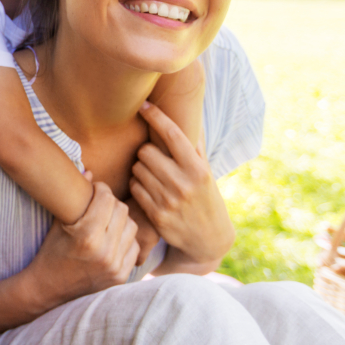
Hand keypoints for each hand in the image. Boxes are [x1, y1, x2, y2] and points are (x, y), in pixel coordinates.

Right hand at [20, 179, 139, 309]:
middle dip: (112, 202)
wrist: (48, 289)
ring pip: (132, 227)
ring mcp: (115, 265)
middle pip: (122, 210)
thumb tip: (90, 171)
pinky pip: (134, 247)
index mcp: (87, 236)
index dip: (102, 189)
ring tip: (107, 220)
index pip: (107, 199)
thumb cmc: (50, 252)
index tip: (96, 189)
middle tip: (101, 203)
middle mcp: (104, 251)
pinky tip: (112, 238)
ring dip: (121, 220)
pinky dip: (125, 239)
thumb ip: (76, 197)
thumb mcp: (58, 223)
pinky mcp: (121, 276)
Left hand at [131, 101, 234, 266]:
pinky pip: (134, 188)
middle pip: (145, 151)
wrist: (209, 239)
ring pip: (137, 169)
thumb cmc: (205, 198)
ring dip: (140, 169)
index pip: (173, 134)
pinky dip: (137, 186)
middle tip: (153, 160)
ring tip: (153, 177)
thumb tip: (189, 117)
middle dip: (146, 153)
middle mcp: (184, 183)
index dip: (156, 116)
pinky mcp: (156, 215)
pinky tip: (148, 190)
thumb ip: (195, 148)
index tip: (144, 105)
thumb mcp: (206, 174)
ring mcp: (169, 200)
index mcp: (198, 169)